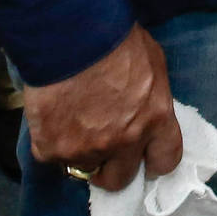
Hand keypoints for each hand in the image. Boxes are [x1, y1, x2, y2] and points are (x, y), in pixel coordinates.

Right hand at [23, 25, 179, 192]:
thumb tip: (143, 109)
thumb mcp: (152, 64)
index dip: (154, 161)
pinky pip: (51, 157)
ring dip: (79, 152)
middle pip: (120, 178)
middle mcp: (124, 141)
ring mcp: (87, 149)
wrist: (72, 37)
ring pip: (83, 167)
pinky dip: (50, 142)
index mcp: (155, 118)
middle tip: (101, 150)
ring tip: (72, 123)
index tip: (144, 157)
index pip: (166, 160)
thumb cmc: (116, 40)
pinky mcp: (52, 148)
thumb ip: (150, 97)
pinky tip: (51, 118)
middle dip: (111, 169)